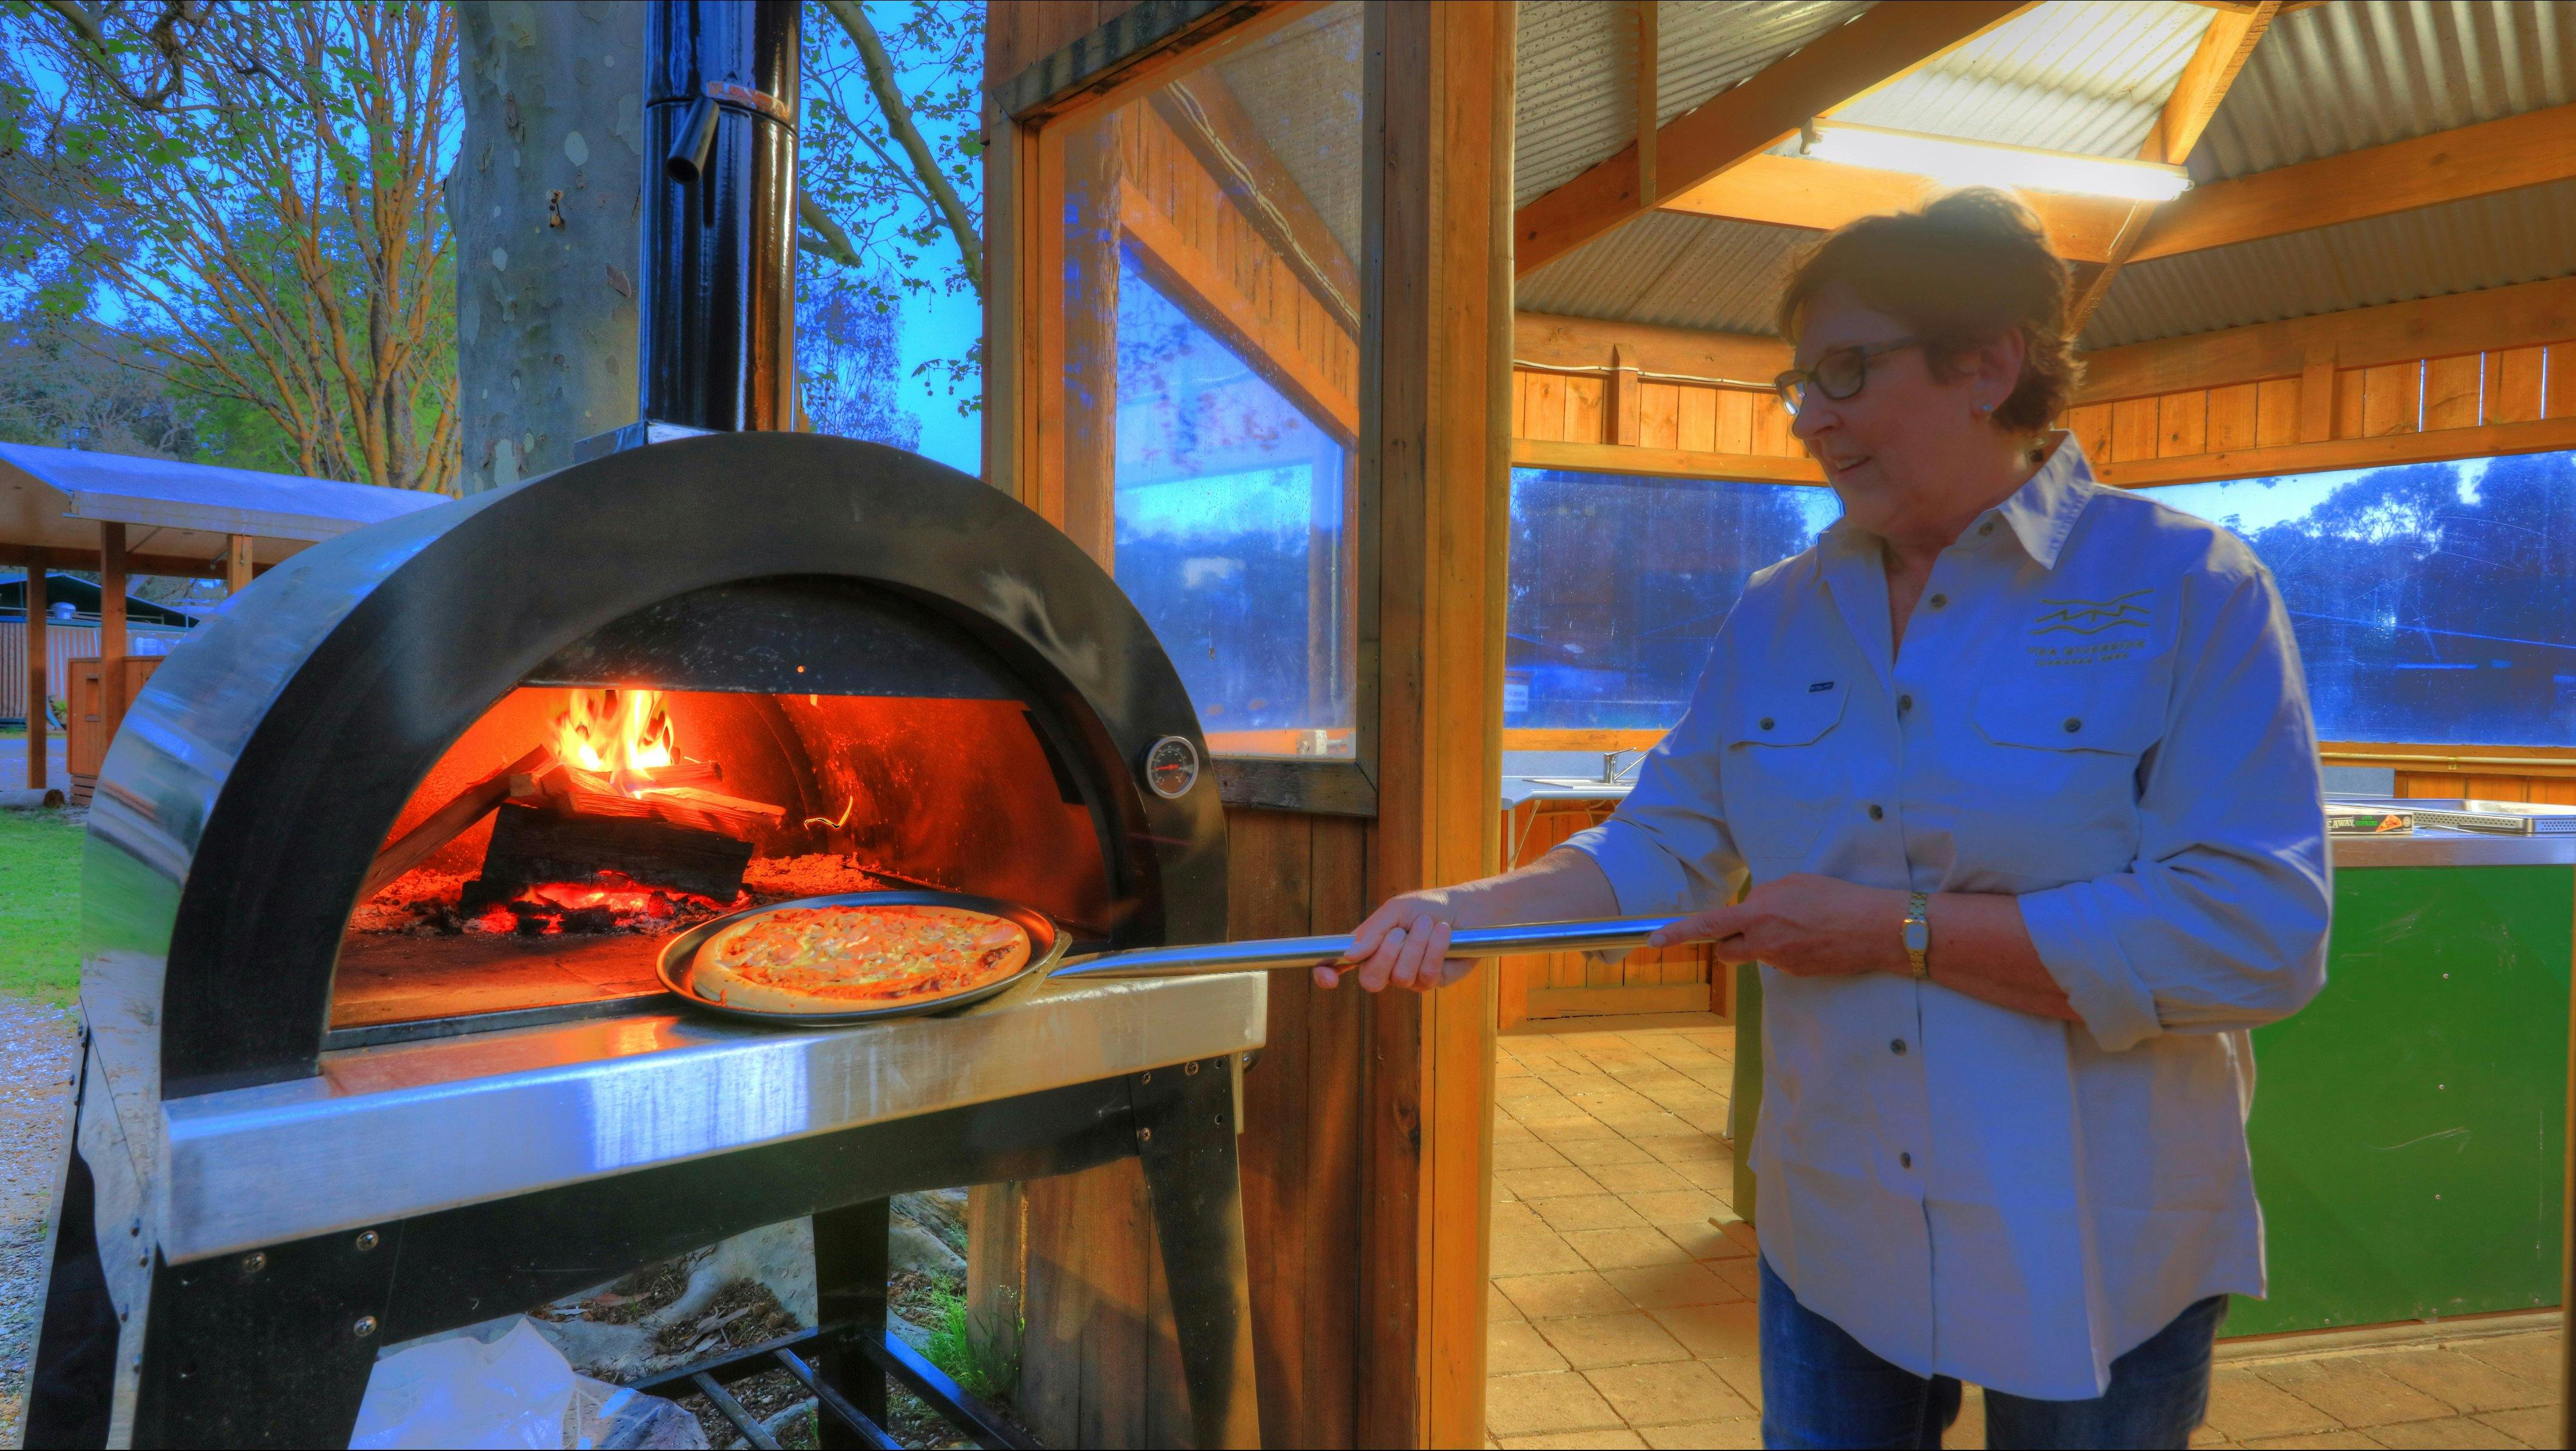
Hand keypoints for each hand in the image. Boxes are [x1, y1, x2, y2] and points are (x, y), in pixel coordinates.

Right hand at [1321, 889, 1476, 992]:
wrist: (1465, 909)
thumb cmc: (1427, 906)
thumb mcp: (1396, 910)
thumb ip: (1373, 932)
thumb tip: (1349, 955)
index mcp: (1369, 946)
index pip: (1338, 965)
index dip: (1327, 973)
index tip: (1328, 977)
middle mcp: (1385, 966)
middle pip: (1370, 980)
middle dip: (1386, 955)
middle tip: (1401, 932)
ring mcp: (1408, 978)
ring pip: (1401, 977)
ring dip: (1416, 945)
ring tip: (1428, 924)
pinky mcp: (1432, 982)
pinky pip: (1426, 976)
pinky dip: (1435, 949)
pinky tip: (1444, 933)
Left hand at [1648, 874, 1908, 977]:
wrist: (1876, 929)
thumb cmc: (1837, 897)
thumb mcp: (1793, 883)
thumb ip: (1763, 897)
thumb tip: (1750, 909)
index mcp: (1759, 914)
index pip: (1709, 925)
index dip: (1679, 933)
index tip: (1654, 939)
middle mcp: (1764, 943)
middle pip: (1726, 951)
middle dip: (1728, 942)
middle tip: (1749, 927)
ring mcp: (1781, 962)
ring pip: (1757, 954)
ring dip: (1765, 942)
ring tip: (1799, 925)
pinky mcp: (1797, 974)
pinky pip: (1780, 960)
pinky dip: (1788, 949)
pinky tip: (1812, 937)